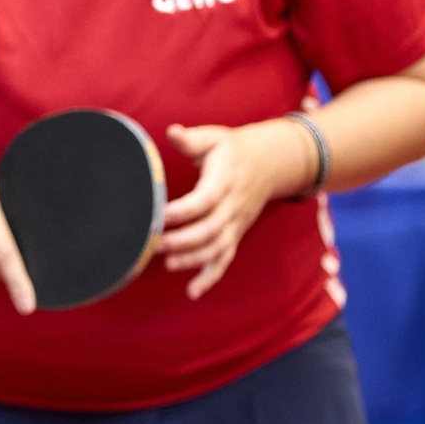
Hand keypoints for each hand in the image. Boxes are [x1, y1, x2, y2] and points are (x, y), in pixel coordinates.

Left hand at [159, 119, 312, 297]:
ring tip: (168, 264)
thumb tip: (172, 132)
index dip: (185, 210)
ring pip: (218, 248)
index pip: (206, 199)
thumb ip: (190, 140)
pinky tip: (192, 292)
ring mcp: (236, 223)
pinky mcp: (235, 234)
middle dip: (183, 240)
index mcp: (225, 180)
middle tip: (155, 244)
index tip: (161, 215)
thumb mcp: (213, 138)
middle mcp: (233, 206)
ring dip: (194, 260)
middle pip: (211, 230)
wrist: (269, 163)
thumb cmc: (232, 150)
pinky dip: (210, 277)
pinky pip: (225, 259)